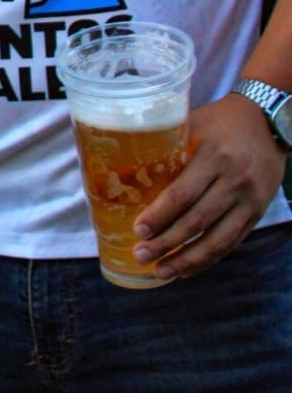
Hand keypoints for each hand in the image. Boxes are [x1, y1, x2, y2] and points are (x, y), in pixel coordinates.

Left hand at [131, 93, 286, 277]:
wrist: (268, 122)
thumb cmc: (221, 121)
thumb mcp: (193, 122)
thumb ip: (166, 144)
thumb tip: (124, 166)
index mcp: (214, 156)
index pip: (183, 194)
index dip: (159, 216)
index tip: (138, 231)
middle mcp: (234, 181)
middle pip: (197, 221)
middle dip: (167, 243)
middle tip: (141, 256)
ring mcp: (249, 200)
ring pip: (217, 240)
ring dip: (187, 260)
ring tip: (161, 271)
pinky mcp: (258, 213)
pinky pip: (232, 242)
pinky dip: (209, 259)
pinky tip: (188, 268)